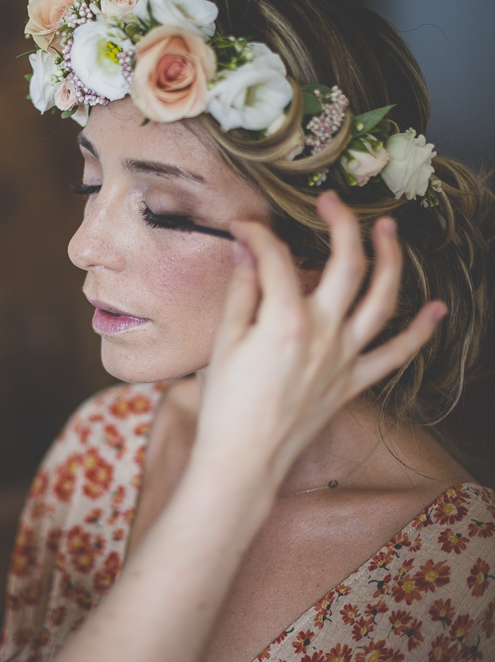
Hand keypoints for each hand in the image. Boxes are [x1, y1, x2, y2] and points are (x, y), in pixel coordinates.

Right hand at [193, 191, 445, 497]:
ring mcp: (344, 358)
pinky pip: (395, 356)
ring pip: (382, 300)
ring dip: (391, 259)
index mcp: (284, 319)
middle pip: (346, 264)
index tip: (244, 228)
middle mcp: (323, 333)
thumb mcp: (223, 341)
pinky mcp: (353, 382)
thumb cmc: (226, 405)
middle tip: (330, 201)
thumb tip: (247, 249)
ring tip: (389, 229)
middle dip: (341, 224)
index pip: (276, 258)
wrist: (243, 461)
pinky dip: (420, 333)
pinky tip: (438, 309)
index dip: (258, 235)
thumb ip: (241, 290)